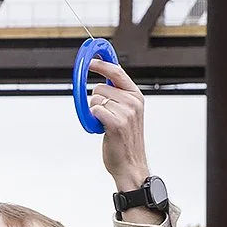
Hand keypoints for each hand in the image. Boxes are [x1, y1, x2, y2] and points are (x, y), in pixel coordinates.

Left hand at [85, 58, 152, 200]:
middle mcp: (133, 102)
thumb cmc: (125, 140)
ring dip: (95, 111)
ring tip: (106, 124)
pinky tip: (103, 129)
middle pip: (100, 87)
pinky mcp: (116, 123)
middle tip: (105, 115)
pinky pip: (94, 110)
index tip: (90, 61)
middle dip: (97, 99)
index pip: (117, 72)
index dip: (101, 64)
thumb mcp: (127, 112)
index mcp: (136, 96)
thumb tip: (104, 77)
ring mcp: (126, 112)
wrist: (130, 165)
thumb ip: (118, 95)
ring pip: (95, 99)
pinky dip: (93, 119)